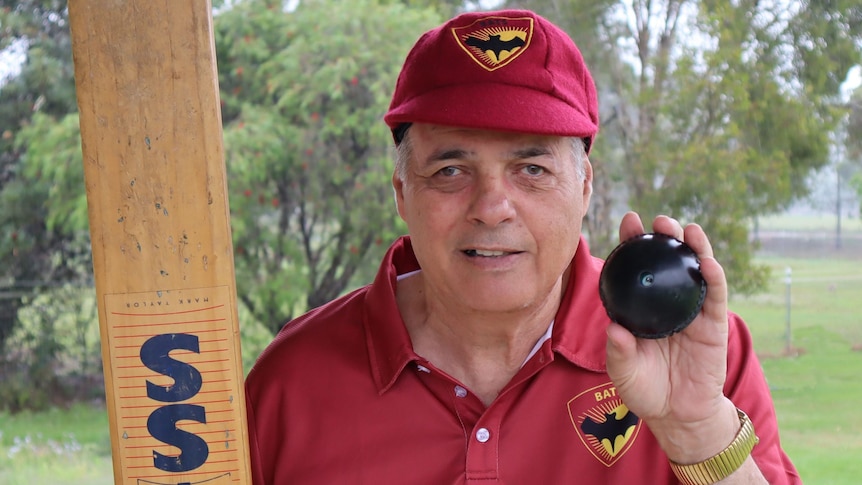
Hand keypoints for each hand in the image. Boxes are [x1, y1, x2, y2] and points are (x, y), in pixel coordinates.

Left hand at [605, 212, 738, 462]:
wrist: (678, 413)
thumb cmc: (645, 390)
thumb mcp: (624, 372)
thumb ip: (618, 351)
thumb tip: (614, 328)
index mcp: (641, 305)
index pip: (636, 266)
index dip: (633, 241)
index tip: (629, 220)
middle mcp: (666, 300)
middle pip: (665, 260)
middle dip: (663, 236)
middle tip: (658, 221)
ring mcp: (691, 308)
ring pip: (694, 270)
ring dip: (692, 246)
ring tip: (686, 229)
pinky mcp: (713, 322)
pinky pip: (715, 295)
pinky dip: (713, 276)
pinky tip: (706, 262)